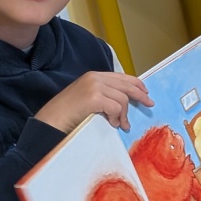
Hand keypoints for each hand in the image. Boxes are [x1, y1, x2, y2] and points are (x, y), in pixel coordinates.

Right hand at [35, 71, 152, 132]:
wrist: (51, 120)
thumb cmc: (69, 113)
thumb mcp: (90, 99)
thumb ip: (106, 96)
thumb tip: (126, 103)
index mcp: (93, 76)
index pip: (121, 77)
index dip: (136, 84)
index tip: (146, 93)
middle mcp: (94, 77)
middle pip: (126, 85)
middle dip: (140, 96)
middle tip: (149, 105)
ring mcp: (93, 86)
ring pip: (123, 99)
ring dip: (124, 114)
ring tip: (120, 124)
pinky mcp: (93, 97)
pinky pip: (116, 107)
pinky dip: (116, 117)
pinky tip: (112, 123)